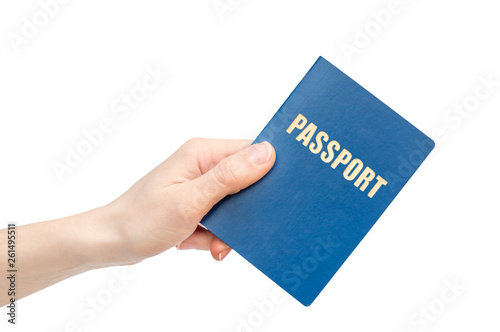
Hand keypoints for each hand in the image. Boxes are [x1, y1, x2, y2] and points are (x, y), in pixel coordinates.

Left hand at [105, 138, 275, 263]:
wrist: (112, 242)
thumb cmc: (142, 219)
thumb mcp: (190, 201)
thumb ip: (229, 177)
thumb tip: (267, 153)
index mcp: (202, 153)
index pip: (251, 152)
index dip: (268, 174)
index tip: (274, 200)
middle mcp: (203, 163)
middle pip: (246, 182)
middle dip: (242, 213)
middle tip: (227, 235)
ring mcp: (199, 183)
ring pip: (235, 205)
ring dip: (225, 229)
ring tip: (207, 242)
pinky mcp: (196, 201)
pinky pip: (220, 217)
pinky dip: (212, 234)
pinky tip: (192, 240)